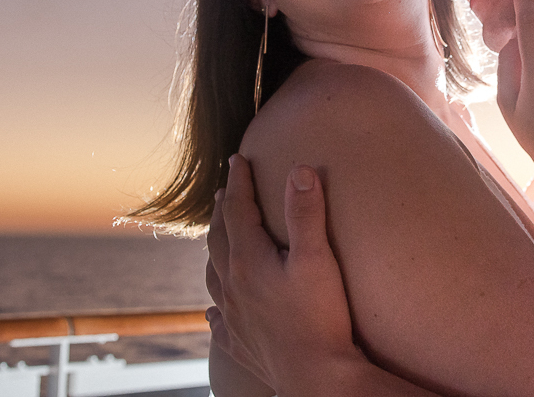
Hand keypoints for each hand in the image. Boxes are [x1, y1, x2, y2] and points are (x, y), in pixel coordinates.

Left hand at [206, 156, 360, 394]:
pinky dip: (215, 306)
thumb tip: (299, 170)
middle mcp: (233, 285)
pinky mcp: (240, 341)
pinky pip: (218, 320)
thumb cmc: (320, 319)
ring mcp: (233, 316)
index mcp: (249, 260)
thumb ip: (306, 213)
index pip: (237, 209)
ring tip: (217, 237)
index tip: (238, 158)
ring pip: (213, 275)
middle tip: (224, 191)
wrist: (315, 378)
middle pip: (219, 238)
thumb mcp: (318, 259)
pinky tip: (214, 308)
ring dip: (214, 250)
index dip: (238, 181)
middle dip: (222, 210)